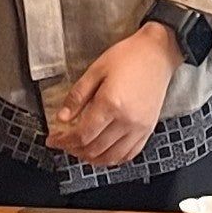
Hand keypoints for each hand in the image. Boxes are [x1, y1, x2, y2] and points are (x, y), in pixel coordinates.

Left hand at [51, 24, 180, 166]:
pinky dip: (112, 159)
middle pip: (94, 149)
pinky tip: (101, 152)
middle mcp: (127, 120)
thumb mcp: (95, 70)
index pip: (81, 135)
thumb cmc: (129, 57)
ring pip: (111, 157)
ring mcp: (139, 128)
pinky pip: (128, 155)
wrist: (158, 53)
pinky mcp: (148, 130)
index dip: (63, 141)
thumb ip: (77, 96)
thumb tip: (62, 118)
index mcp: (111, 104)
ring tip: (79, 149)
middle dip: (73, 150)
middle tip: (63, 143)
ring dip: (91, 158)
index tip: (53, 140)